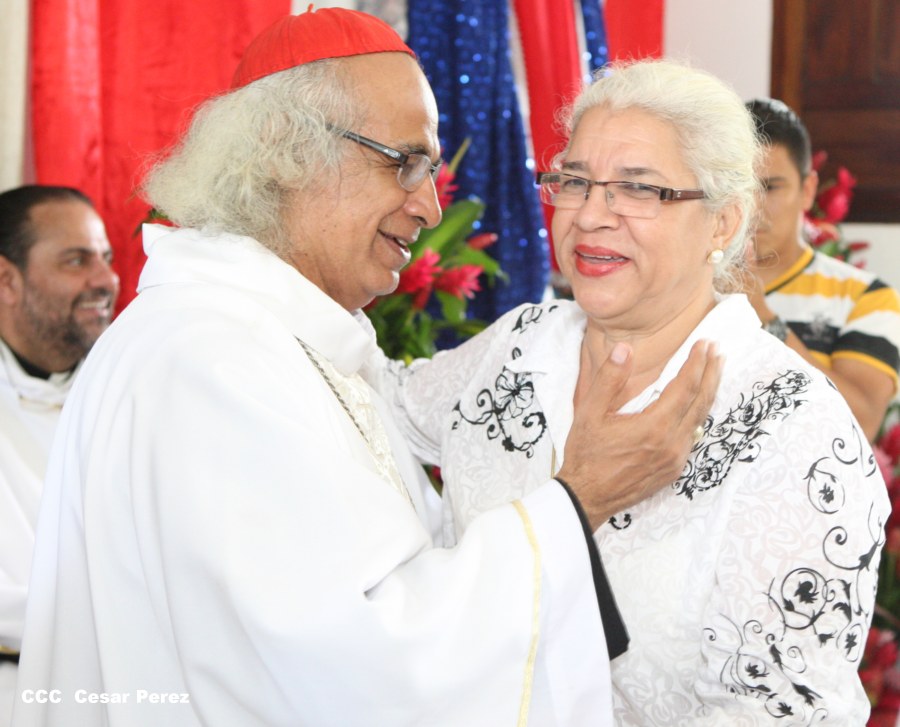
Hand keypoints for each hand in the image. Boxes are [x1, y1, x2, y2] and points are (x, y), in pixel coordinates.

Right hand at [557, 340, 721, 529]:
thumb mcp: (589, 413)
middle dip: (711, 373)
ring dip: (708, 393)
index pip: (685, 387)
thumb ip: (609, 379)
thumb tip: (625, 349)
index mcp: (654, 427)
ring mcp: (676, 459)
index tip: (704, 344)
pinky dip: (698, 415)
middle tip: (717, 351)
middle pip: (701, 401)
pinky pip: (693, 437)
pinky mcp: (674, 470)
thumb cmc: (586, 455)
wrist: (587, 497)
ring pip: (701, 420)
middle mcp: (672, 443)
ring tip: (713, 373)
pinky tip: (696, 405)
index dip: (696, 363)